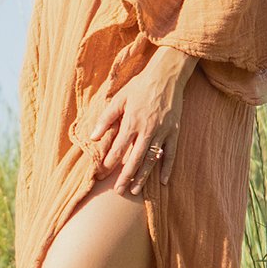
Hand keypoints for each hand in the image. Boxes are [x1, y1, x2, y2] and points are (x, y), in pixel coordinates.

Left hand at [88, 48, 189, 197]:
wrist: (166, 76)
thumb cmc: (139, 87)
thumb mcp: (119, 99)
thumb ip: (105, 119)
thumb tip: (93, 137)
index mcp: (132, 121)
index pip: (119, 146)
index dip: (111, 160)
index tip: (104, 171)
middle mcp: (147, 129)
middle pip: (135, 158)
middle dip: (126, 176)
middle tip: (119, 191)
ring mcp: (162, 132)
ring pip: (152, 160)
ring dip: (143, 176)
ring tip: (136, 191)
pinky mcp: (174, 132)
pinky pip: (171, 154)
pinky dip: (167, 168)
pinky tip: (163, 181)